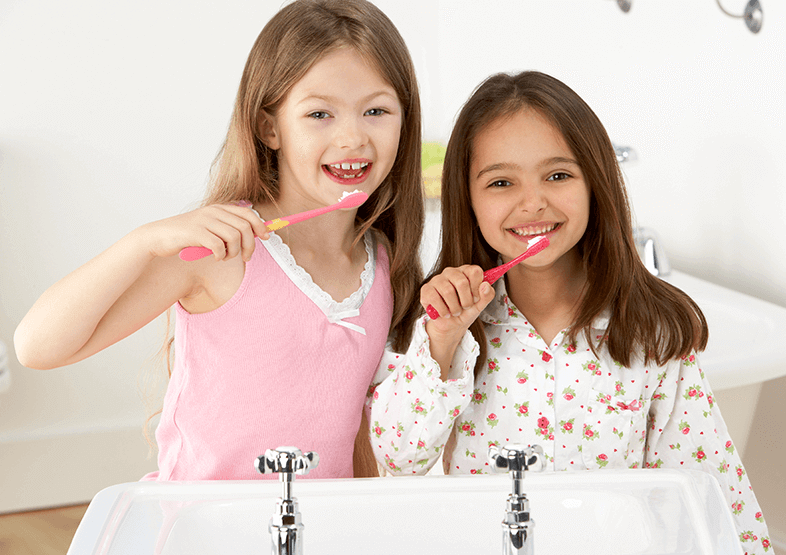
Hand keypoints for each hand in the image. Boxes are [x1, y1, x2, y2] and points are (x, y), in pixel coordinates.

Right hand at [141, 203, 269, 261]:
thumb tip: (254, 235)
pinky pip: (219, 246)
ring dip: (234, 252)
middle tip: (247, 258)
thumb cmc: (187, 236)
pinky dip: (221, 255)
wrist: (159, 237)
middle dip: (250, 245)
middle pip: (244, 227)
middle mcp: (213, 212)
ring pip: (234, 237)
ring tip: (226, 257)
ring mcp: (204, 221)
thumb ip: (228, 228)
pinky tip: (216, 257)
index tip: (266, 237)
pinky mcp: (195, 232)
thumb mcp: (210, 228)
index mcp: (219, 209)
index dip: (260, 225)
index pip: (247, 214)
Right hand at [420, 265, 494, 373]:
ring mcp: (437, 279)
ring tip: (455, 312)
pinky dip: (442, 310)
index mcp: (466, 272)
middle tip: (465, 307)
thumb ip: (487, 295)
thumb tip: (485, 285)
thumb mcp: (480, 305)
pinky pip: (434, 298)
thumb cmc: (466, 311)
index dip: (477, 287)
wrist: (452, 325)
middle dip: (466, 300)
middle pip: (461, 282)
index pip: (474, 271)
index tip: (476, 298)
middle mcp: (451, 272)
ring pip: (447, 291)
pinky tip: (445, 313)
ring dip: (454, 308)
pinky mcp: (426, 289)